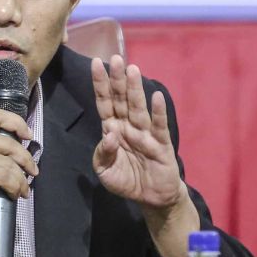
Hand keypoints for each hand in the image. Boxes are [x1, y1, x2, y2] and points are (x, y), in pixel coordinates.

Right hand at [0, 109, 36, 227]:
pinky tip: (13, 193)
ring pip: (8, 163)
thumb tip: (9, 152)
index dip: (17, 123)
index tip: (28, 135)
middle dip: (25, 158)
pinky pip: (3, 177)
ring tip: (22, 189)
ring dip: (20, 179)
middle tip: (32, 171)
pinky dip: (13, 186)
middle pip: (7, 142)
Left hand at [91, 55, 187, 211]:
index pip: (104, 102)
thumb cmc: (127, 180)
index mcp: (112, 129)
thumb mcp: (106, 172)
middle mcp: (128, 126)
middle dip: (118, 79)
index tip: (96, 63)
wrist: (152, 198)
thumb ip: (103, 154)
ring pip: (138, 108)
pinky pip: (159, 126)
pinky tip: (157, 97)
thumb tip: (109, 134)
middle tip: (116, 58)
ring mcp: (145, 133)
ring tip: (133, 70)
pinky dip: (158, 112)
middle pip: (121, 99)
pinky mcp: (161, 144)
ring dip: (135, 89)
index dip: (100, 84)